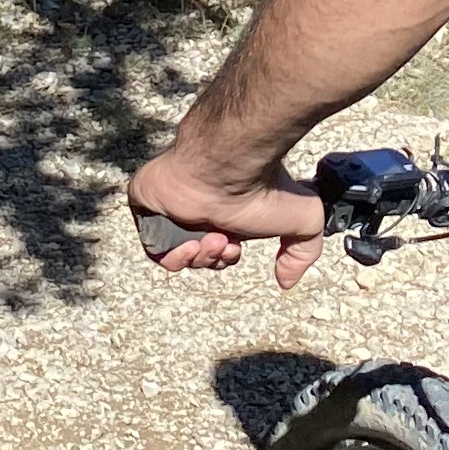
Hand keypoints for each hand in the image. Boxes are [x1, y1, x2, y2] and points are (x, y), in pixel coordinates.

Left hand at [126, 147, 326, 284]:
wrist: (228, 166)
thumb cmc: (263, 188)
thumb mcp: (303, 222)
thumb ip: (302, 254)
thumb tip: (286, 283)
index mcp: (224, 210)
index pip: (217, 248)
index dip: (225, 259)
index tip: (236, 249)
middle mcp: (196, 208)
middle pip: (197, 254)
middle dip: (212, 258)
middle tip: (223, 242)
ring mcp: (168, 205)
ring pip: (175, 254)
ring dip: (196, 257)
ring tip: (210, 239)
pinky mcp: (144, 202)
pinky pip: (151, 246)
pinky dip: (170, 255)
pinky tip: (188, 242)